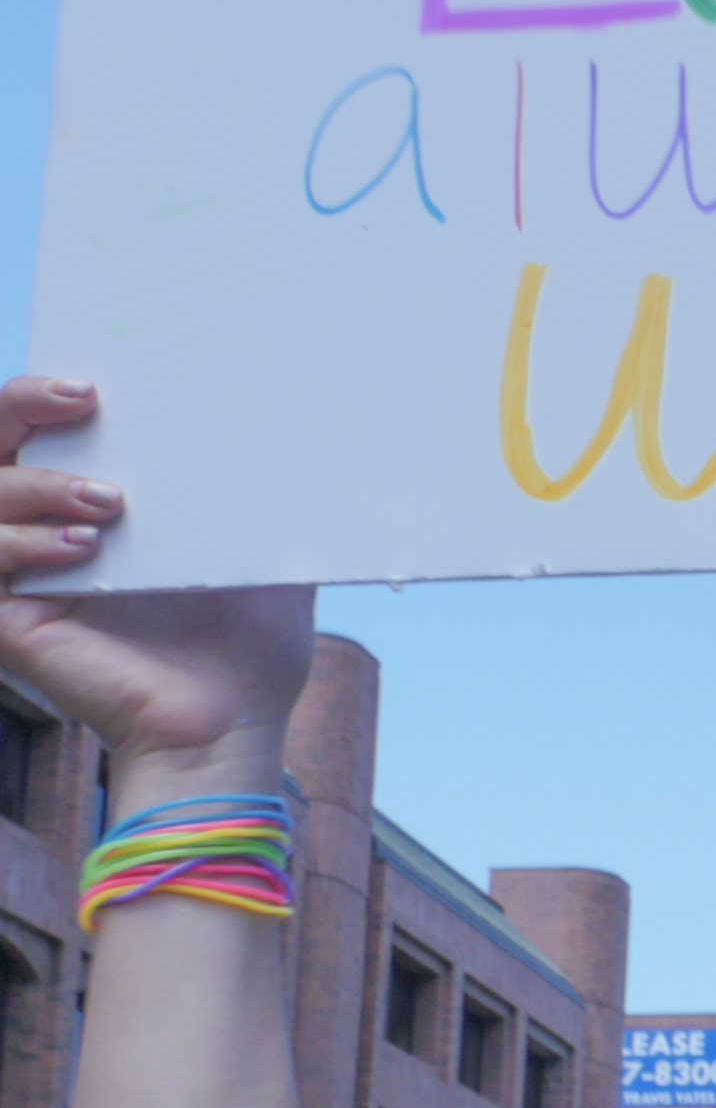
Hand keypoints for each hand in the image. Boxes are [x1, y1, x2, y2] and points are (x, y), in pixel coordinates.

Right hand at [0, 379, 312, 787]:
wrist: (232, 724)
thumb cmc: (247, 645)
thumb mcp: (263, 552)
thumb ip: (258, 493)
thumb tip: (296, 430)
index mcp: (91, 504)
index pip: (40, 427)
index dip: (42, 393)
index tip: (94, 383)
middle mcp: (42, 529)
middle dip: (21, 406)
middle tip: (83, 400)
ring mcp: (18, 572)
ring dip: (39, 486)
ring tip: (110, 504)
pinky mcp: (8, 616)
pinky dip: (23, 542)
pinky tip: (85, 550)